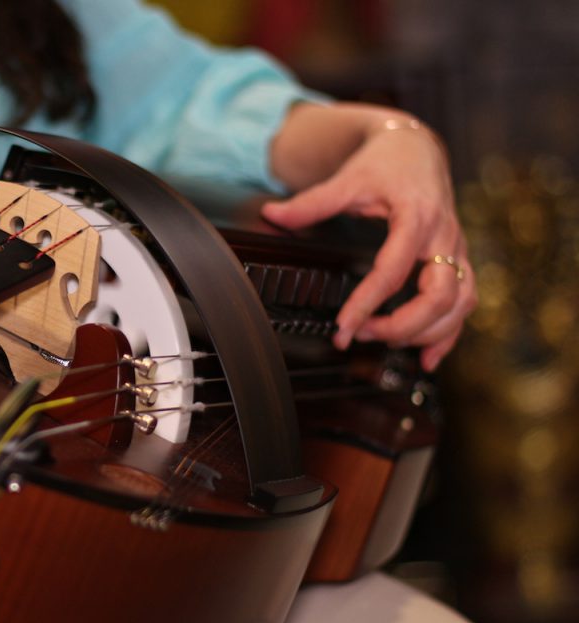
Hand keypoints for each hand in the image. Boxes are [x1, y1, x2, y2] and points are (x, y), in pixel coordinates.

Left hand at [262, 117, 476, 370]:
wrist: (419, 148)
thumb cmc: (386, 163)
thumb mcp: (348, 178)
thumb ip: (311, 202)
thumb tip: (271, 215)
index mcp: (416, 216)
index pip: (394, 270)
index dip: (367, 303)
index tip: (343, 327)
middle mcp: (444, 235)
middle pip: (441, 295)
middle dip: (403, 325)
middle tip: (363, 335)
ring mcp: (456, 249)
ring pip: (459, 303)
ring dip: (427, 332)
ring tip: (387, 344)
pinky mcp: (458, 260)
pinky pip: (465, 302)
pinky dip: (449, 333)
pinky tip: (428, 359)